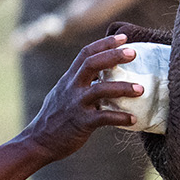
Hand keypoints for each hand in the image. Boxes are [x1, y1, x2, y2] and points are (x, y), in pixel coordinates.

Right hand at [0, 35, 142, 179]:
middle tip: (134, 53)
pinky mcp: (81, 122)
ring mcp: (76, 104)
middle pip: (92, 63)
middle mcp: (72, 87)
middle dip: (114, 56)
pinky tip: (134, 119)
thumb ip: (80, 83)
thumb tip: (102, 76)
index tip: (124, 37)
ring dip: (122, 87)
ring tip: (140, 89)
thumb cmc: (56, 117)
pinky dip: (120, 117)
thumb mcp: (64, 94)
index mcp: (69, 79)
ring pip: (100, 89)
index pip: (86, 54)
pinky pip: (104, 117)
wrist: (39, 142)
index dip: (105, 43)